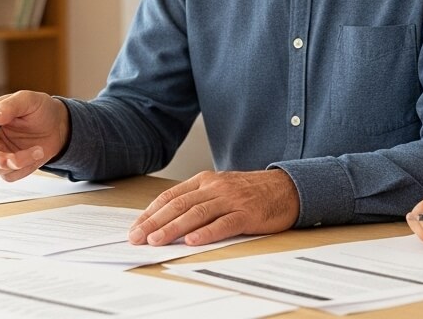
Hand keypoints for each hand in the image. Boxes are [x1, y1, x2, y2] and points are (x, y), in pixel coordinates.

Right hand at [0, 90, 68, 181]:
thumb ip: (9, 107)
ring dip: (15, 163)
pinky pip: (10, 176)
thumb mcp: (27, 100)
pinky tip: (36, 153)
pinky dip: (25, 168)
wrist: (60, 125)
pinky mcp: (10, 166)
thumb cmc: (40, 109)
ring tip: (37, 149)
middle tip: (10, 158)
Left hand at [128, 169, 299, 245]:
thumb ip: (196, 201)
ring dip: (173, 228)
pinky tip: (192, 240)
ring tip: (157, 240)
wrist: (286, 188)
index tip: (136, 227)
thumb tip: (166, 220)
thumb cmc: (250, 193)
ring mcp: (231, 199)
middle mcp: (215, 187)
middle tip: (138, 236)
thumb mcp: (219, 190)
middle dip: (155, 222)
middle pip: (179, 205)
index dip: (151, 212)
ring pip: (197, 213)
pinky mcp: (247, 213)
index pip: (171, 196)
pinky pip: (224, 223)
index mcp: (204, 181)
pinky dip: (206, 232)